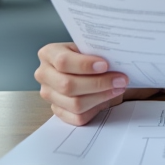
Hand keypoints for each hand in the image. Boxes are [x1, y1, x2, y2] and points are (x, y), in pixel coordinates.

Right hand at [35, 42, 156, 125]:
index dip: (85, 65)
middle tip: (120, 79)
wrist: (88, 69)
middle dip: (98, 83)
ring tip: (118, 88)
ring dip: (101, 96)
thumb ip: (98, 51)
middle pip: (67, 85)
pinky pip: (77, 117)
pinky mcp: (58, 111)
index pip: (63, 61)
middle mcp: (44, 74)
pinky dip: (95, 108)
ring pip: (74, 103)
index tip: (105, 65)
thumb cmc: (89, 56)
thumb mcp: (90, 48)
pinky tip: (107, 98)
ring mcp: (49, 94)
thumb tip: (117, 58)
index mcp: (49, 54)